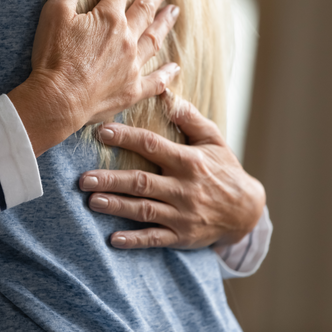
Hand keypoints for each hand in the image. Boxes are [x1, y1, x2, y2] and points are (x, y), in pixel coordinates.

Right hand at [8, 0, 180, 155]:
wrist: (58, 101)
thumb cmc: (53, 57)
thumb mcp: (55, 13)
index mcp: (109, 19)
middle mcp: (127, 40)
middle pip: (145, 10)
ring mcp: (132, 66)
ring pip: (154, 40)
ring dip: (164, 24)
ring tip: (173, 12)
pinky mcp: (132, 90)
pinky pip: (156, 81)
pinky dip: (166, 74)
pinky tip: (174, 67)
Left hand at [78, 92, 265, 249]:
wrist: (247, 211)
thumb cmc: (224, 170)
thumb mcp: (213, 141)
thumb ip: (189, 118)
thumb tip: (166, 92)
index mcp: (189, 161)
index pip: (152, 146)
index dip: (126, 138)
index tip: (101, 132)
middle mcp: (184, 188)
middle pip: (141, 182)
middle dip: (111, 180)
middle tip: (83, 178)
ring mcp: (182, 215)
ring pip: (144, 210)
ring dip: (116, 206)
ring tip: (92, 201)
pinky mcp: (181, 236)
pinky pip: (155, 239)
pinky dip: (134, 240)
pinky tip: (114, 239)